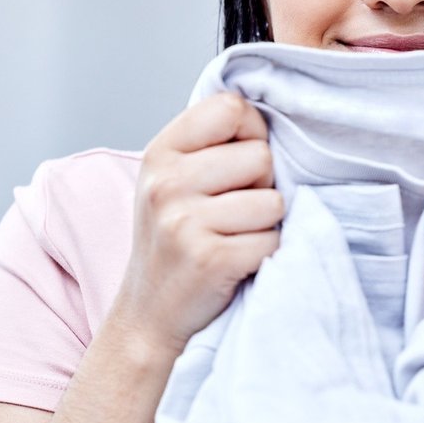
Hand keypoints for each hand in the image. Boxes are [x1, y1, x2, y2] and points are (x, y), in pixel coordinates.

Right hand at [112, 92, 283, 355]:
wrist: (149, 315)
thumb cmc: (173, 243)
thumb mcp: (174, 181)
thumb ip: (212, 144)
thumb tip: (272, 110)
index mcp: (160, 153)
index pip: (230, 107)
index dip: (252, 133)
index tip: (240, 164)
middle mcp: (166, 183)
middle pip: (261, 156)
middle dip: (262, 185)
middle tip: (233, 212)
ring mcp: (184, 222)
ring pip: (274, 201)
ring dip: (266, 224)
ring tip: (233, 237)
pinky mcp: (210, 259)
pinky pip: (273, 240)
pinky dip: (265, 254)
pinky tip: (236, 262)